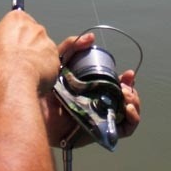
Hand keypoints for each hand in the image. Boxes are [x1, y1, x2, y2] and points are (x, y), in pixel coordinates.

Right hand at [0, 10, 59, 96]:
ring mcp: (47, 43)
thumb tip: (2, 45)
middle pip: (34, 34)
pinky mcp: (56, 59)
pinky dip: (46, 71)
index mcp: (17, 19)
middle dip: (29, 45)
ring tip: (25, 72)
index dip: (16, 34)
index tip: (13, 42)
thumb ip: (1, 38)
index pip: (20, 20)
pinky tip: (34, 78)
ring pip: (44, 49)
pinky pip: (51, 64)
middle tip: (18, 60)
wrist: (10, 80)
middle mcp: (35, 28)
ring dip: (38, 58)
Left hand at [42, 32, 141, 146]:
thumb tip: (92, 37)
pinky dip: (133, 118)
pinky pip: (126, 129)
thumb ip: (71, 47)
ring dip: (134, 101)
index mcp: (92, 92)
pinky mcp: (103, 132)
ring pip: (129, 112)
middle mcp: (99, 106)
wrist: (36, 111)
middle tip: (126, 84)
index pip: (116, 87)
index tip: (129, 73)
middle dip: (131, 90)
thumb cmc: (44, 90)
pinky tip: (128, 108)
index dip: (126, 80)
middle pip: (125, 99)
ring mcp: (102, 119)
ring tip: (126, 95)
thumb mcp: (58, 63)